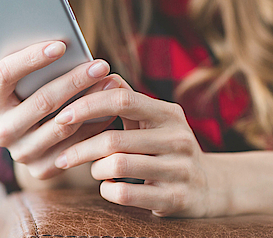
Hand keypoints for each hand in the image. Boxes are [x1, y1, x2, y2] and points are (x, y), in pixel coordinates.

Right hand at [0, 41, 123, 179]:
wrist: (31, 138)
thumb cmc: (32, 95)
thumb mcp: (26, 81)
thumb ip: (37, 67)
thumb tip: (68, 46)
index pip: (4, 74)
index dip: (31, 58)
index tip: (61, 45)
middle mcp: (1, 130)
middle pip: (41, 101)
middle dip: (75, 80)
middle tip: (100, 65)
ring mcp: (20, 152)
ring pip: (62, 126)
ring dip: (91, 103)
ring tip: (112, 84)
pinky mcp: (40, 169)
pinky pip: (73, 146)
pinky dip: (93, 127)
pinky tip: (110, 111)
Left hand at [54, 76, 221, 217]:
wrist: (210, 187)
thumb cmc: (165, 146)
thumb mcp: (153, 120)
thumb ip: (125, 99)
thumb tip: (95, 74)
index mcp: (168, 113)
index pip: (121, 100)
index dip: (86, 106)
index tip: (61, 116)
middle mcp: (177, 138)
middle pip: (113, 139)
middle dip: (80, 148)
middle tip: (63, 156)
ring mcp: (179, 169)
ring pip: (117, 166)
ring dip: (95, 169)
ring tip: (94, 170)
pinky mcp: (176, 199)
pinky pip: (125, 194)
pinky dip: (107, 190)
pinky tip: (107, 186)